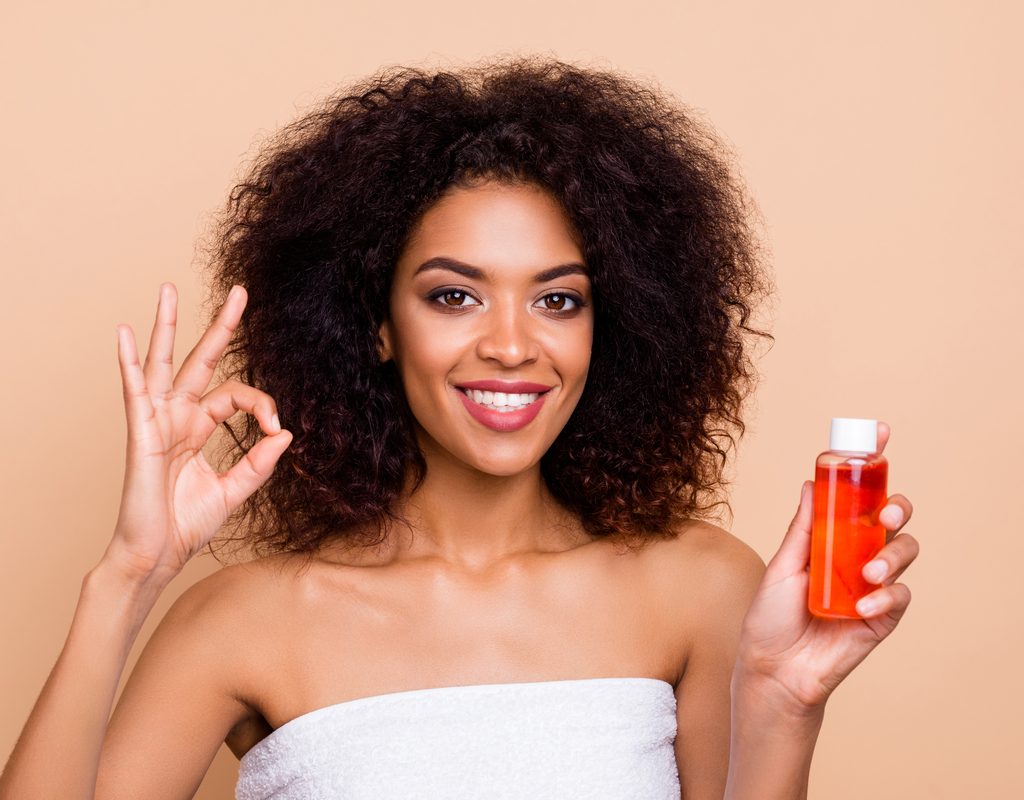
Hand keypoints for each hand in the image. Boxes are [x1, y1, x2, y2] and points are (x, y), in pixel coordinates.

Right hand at [101, 283, 291, 585]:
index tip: (275, 427)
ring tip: (168, 289)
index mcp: (199, 429)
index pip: (235, 394)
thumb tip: (285, 433)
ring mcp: (157, 421)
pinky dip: (128, 362)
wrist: (158, 555)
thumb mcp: (234, 491)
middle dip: (222, 327)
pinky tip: (123, 332)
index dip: (261, 403)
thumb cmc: (186, 525)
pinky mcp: (140, 432)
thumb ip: (258, 463)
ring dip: (167, 326)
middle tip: (241, 293)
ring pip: (165, 364)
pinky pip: (135, 390)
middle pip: (202, 361)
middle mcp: (178, 417)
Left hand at [734, 422, 917, 713]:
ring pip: (904, 552)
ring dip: (892, 557)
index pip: (859, 497)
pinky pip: (900, 596)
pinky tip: (865, 607)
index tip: (880, 436)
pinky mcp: (883, 616)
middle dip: (898, 509)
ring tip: (868, 572)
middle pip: (894, 519)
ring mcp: (873, 585)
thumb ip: (802, 528)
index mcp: (832, 537)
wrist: (774, 668)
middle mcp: (856, 555)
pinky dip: (887, 596)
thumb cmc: (771, 617)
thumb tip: (810, 481)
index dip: (873, 466)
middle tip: (886, 516)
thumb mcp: (783, 565)